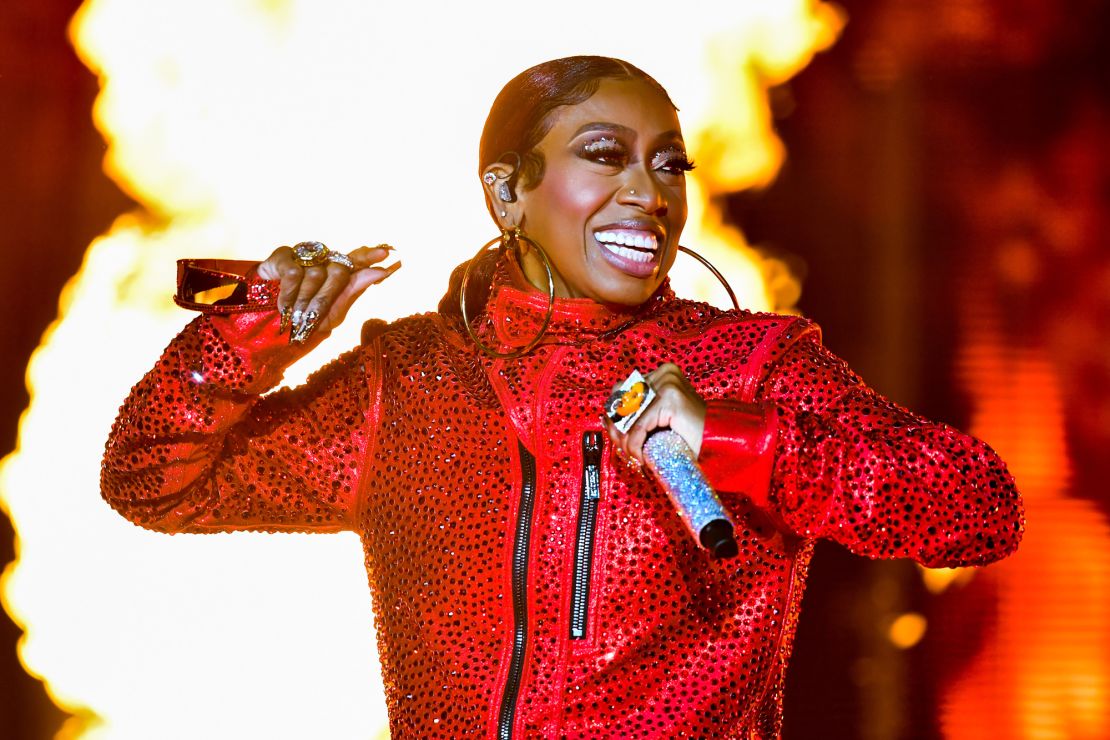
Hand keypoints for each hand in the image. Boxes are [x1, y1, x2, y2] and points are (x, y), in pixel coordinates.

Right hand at [255, 244, 400, 343]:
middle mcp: (324, 261)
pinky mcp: (284, 255)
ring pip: (316, 275)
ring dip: (304, 301)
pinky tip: (283, 306)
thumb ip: (354, 292)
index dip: (370, 256)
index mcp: (339, 273)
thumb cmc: (306, 320)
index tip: (385, 254)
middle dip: (326, 298)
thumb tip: (380, 272)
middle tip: (312, 317)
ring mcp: (305, 256)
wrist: (270, 325)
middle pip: (339, 272)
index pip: (357, 260)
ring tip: (295, 315)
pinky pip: (294, 273)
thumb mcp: (333, 314)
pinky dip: (289, 294)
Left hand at [603, 363, 706, 464]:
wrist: (718, 444)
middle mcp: (664, 373)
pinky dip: (636, 446)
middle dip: (618, 430)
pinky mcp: (671, 399)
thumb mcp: (657, 419)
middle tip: (625, 451)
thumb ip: (635, 414)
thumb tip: (605, 416)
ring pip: (630, 417)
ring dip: (626, 442)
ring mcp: (668, 383)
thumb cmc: (689, 434)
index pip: (623, 390)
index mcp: (662, 373)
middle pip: (623, 402)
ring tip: (635, 456)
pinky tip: (643, 458)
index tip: (617, 437)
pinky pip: (639, 427)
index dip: (615, 416)